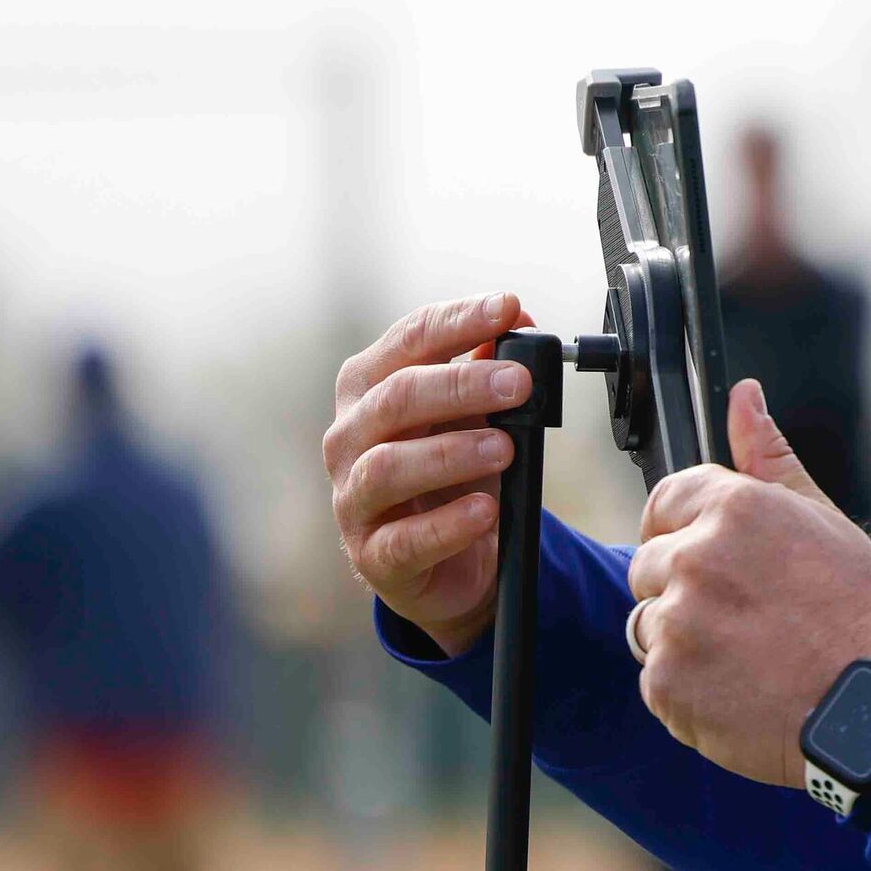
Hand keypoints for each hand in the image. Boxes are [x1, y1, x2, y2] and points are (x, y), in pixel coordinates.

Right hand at [324, 292, 536, 657]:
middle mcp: (350, 437)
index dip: (457, 321)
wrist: (445, 562)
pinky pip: (404, 540)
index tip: (508, 307)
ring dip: (453, 452)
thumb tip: (518, 320)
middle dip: (461, 384)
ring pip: (388, 467)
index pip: (408, 341)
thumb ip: (489, 370)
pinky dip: (449, 524)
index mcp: (371, 389)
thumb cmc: (452, 475)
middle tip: (520, 383)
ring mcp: (355, 498)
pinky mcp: (374, 555)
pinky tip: (487, 510)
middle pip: (395, 398)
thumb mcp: (472, 417)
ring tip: (506, 448)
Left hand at [626, 380, 870, 785]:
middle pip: (650, 565)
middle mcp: (697, 559)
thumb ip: (770, 457)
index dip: (685, 530)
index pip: (663, 502)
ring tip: (746, 654)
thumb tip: (745, 396)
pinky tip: (738, 687)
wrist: (868, 706)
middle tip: (747, 615)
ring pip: (650, 623)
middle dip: (686, 588)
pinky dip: (688, 688)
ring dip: (685, 640)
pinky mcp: (667, 682)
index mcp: (733, 509)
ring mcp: (677, 623)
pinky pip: (655, 678)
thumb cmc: (853, 611)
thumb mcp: (821, 519)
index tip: (716, 560)